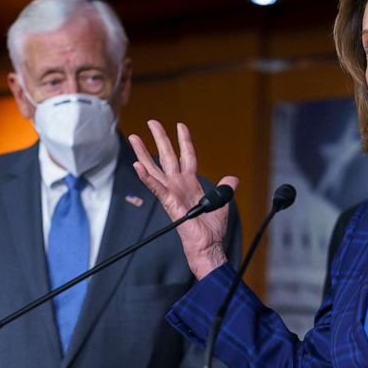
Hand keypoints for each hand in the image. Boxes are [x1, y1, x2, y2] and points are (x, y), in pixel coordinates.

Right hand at [129, 120, 237, 279]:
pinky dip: (146, 177)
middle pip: (166, 156)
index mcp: (190, 183)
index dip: (184, 141)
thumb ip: (225, 188)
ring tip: (134, 138)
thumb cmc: (211, 229)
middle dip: (159, 138)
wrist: (208, 245)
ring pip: (154, 168)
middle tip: (151, 122)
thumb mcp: (222, 202)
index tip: (181, 126)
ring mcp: (171, 193)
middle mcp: (178, 185)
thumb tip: (232, 179)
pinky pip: (156, 187)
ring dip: (143, 153)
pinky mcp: (169, 202)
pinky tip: (137, 165)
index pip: (186, 156)